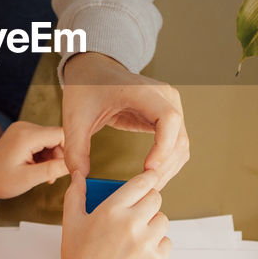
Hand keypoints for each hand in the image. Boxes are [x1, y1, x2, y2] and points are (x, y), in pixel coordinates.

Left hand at [0, 121, 67, 200]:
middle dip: (60, 156)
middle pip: (57, 136)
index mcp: (26, 135)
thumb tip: (74, 166)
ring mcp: (22, 129)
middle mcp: (25, 127)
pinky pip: (42, 141)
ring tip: (44, 174)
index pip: (61, 134)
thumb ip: (52, 170)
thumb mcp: (28, 179)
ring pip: (51, 139)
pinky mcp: (21, 134)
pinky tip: (38, 167)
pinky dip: (44, 154)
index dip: (70, 150)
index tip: (69, 167)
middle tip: (53, 175)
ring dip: (52, 157)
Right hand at [58, 170, 171, 258]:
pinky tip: (141, 248)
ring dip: (153, 222)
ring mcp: (146, 243)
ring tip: (137, 232)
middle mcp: (131, 224)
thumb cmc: (78, 257)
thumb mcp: (71, 222)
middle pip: (156, 198)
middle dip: (148, 200)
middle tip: (138, 209)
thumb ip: (75, 194)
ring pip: (163, 220)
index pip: (141, 183)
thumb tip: (78, 174)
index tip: (149, 178)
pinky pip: (166, 241)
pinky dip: (157, 243)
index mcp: (111, 210)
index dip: (148, 178)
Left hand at [61, 52, 189, 188]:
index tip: (148, 169)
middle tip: (143, 188)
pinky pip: (176, 143)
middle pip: (178, 137)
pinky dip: (168, 162)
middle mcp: (164, 96)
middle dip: (164, 166)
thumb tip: (79, 178)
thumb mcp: (75, 117)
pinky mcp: (168, 117)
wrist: (95, 70)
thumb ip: (75, 147)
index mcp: (143, 91)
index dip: (163, 146)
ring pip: (181, 144)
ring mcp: (170, 106)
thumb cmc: (87, 88)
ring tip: (147, 187)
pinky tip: (150, 176)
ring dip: (169, 168)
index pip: (168, 118)